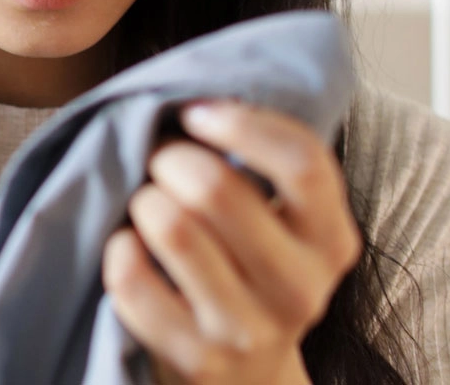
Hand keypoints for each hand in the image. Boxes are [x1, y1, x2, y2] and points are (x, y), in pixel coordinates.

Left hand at [102, 102, 361, 383]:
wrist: (244, 376)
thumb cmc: (247, 268)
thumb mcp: (278, 219)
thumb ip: (258, 163)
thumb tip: (197, 92)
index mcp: (330, 241)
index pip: (302, 162)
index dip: (241, 124)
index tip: (196, 113)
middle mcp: (299, 289)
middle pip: (217, 189)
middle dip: (170, 158)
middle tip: (160, 162)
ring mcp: (247, 330)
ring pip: (174, 228)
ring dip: (144, 200)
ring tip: (146, 204)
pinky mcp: (194, 357)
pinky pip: (133, 280)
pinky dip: (118, 248)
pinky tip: (127, 244)